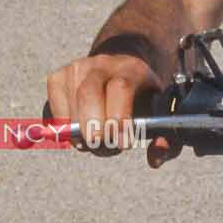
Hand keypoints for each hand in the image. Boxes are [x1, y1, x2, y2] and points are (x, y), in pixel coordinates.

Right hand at [45, 46, 161, 160]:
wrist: (122, 69)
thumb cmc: (143, 99)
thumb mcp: (161, 115)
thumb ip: (167, 139)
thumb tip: (155, 158)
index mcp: (133, 69)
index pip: (121, 87)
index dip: (119, 117)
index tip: (123, 143)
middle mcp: (103, 64)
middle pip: (89, 93)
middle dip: (94, 126)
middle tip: (101, 145)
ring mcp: (77, 68)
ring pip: (70, 105)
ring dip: (80, 132)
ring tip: (96, 141)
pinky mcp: (58, 77)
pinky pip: (54, 109)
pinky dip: (64, 128)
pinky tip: (79, 131)